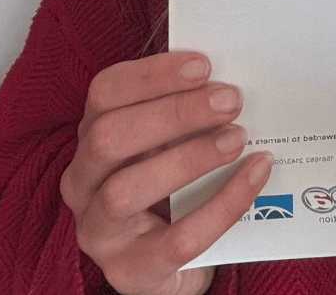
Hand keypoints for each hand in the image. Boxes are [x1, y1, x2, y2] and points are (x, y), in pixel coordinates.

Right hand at [60, 50, 271, 294]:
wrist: (170, 260)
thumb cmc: (171, 184)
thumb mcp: (169, 140)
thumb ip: (188, 110)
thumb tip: (231, 80)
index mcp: (92, 136)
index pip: (105, 92)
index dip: (152, 75)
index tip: (204, 65)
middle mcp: (82, 182)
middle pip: (109, 137)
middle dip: (174, 114)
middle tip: (230, 101)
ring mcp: (99, 231)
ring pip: (126, 190)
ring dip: (188, 158)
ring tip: (237, 139)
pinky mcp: (130, 271)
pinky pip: (176, 240)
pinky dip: (221, 206)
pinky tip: (253, 177)